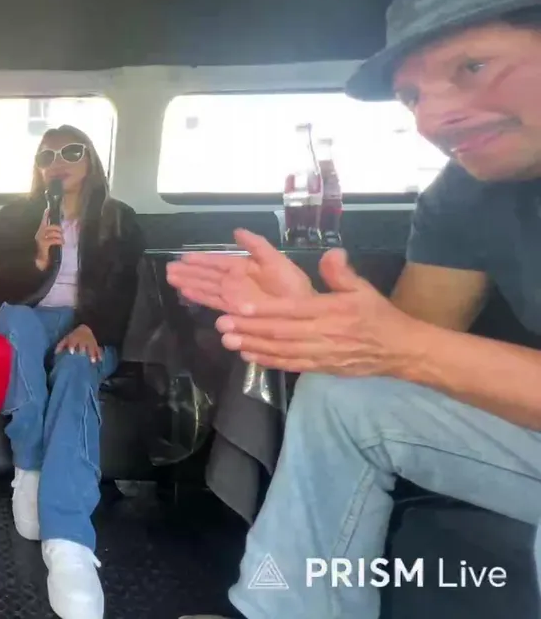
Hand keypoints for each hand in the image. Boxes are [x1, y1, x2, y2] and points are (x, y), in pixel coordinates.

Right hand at [34, 211, 62, 269]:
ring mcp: (40, 239)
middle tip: (62, 233)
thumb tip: (60, 232)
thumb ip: (52, 237)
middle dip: (58, 229)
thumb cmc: (44, 253)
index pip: (43, 222)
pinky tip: (61, 243)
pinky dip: (59, 241)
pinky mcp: (43, 244)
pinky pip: (53, 239)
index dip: (45, 215)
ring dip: (59, 236)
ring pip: (52, 232)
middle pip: (50, 226)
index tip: (47, 209)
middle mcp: (38, 234)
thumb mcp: (48, 243)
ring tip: (62, 240)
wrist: (39, 263)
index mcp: (40, 233)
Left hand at [56, 324, 101, 362]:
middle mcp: (83, 341)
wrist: (87, 328)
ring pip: (92, 348)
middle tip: (83, 357)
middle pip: (83, 345)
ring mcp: (90, 343)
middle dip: (83, 350)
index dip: (72, 346)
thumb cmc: (74, 336)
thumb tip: (55, 353)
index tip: (71, 352)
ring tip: (92, 361)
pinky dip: (99, 354)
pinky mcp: (96, 345)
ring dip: (92, 354)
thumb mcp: (67, 338)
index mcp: (75, 338)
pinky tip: (100, 360)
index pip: (73, 342)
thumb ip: (61, 345)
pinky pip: (98, 350)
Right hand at [165, 229, 313, 313]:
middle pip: (206, 275)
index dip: (200, 259)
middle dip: (188, 272)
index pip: (217, 261)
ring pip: (206, 288)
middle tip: (169, 269)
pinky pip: (213, 302)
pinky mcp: (234, 311)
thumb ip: (256, 245)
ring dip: (189, 284)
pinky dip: (199, 298)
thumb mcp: (275, 259)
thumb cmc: (292, 285)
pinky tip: (186, 294)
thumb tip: (236, 230)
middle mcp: (234, 281)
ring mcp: (233, 296)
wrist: (303, 310)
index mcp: (243, 266)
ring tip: (171, 279)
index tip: (182, 257)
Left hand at [213, 248, 419, 375]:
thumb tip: (332, 252)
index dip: (264, 310)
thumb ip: (342, 272)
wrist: (400, 349)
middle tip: (221, 324)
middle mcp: (321, 334)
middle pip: (279, 332)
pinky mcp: (319, 367)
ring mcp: (319, 354)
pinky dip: (267, 361)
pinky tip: (248, 356)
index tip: (240, 307)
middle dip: (248, 329)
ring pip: (280, 350)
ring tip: (227, 340)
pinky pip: (289, 365)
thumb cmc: (378, 315)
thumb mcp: (363, 288)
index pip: (291, 310)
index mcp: (329, 311)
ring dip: (252, 345)